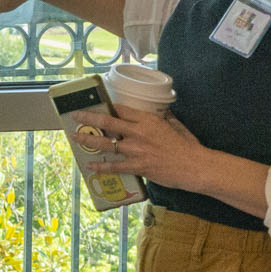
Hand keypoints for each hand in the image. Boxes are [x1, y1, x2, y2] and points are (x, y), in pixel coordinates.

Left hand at [69, 104, 207, 187]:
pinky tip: (91, 165)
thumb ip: (163, 118)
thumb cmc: (187, 145)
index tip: (97, 105)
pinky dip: (101, 166)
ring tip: (75, 137)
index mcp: (148, 119)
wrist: (194, 166)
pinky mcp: (137, 166)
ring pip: (106, 143)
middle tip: (76, 116)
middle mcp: (138, 132)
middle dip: (89, 118)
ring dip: (88, 140)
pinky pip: (114, 166)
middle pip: (107, 122)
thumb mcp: (175, 124)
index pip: (121, 109)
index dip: (107, 107)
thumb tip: (160, 113)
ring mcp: (136, 150)